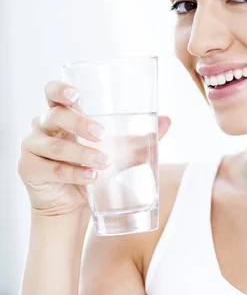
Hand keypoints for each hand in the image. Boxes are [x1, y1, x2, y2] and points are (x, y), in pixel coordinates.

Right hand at [18, 81, 170, 217]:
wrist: (72, 204)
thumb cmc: (91, 168)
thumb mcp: (117, 152)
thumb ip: (140, 138)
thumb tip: (168, 121)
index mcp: (60, 115)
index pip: (52, 93)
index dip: (60, 90)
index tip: (76, 95)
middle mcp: (42, 127)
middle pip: (55, 116)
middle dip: (79, 123)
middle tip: (102, 134)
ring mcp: (33, 148)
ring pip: (56, 146)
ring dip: (81, 153)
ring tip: (104, 162)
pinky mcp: (30, 169)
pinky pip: (52, 169)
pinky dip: (74, 173)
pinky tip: (91, 177)